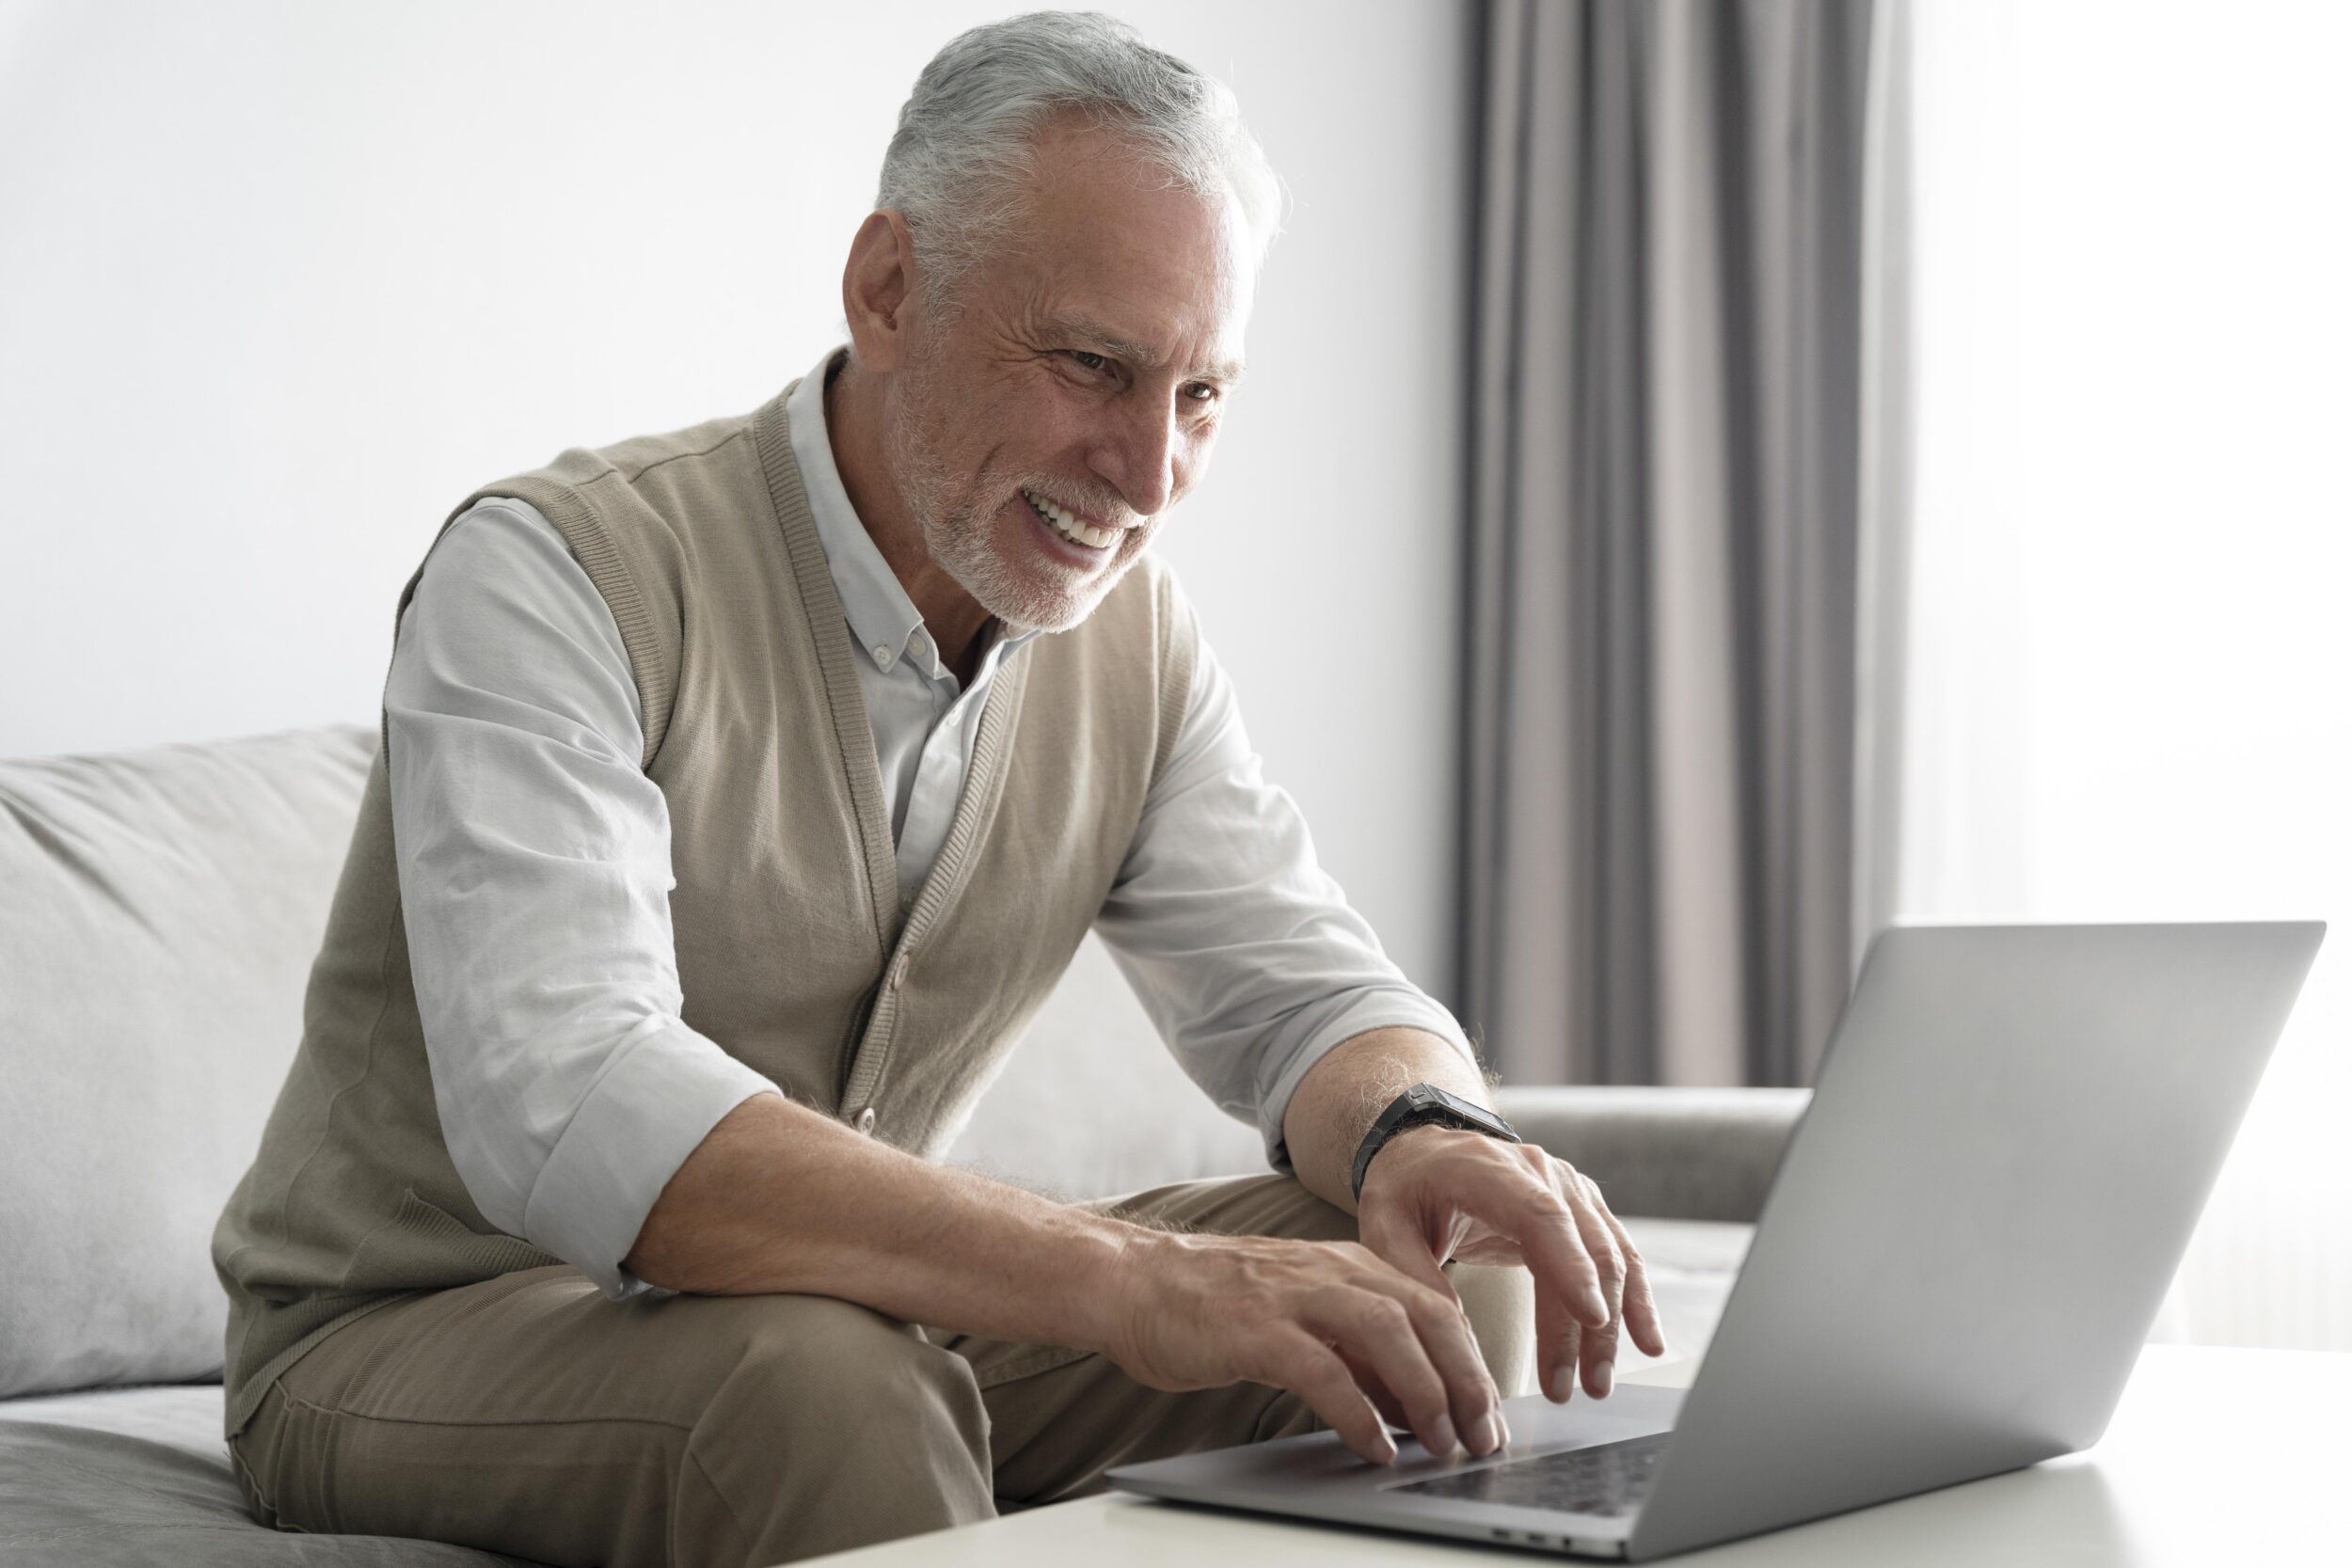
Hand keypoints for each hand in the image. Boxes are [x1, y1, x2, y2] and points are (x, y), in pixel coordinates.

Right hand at [1104, 1228, 1507, 1465]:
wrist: (1133, 1282)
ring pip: (1388, 1333)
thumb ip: (1355, 1351)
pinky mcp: (1256, 1328)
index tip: (1490, 1414)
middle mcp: (1331, 1271)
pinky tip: (1375, 1447)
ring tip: (1442, 1441)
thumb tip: (1410, 1405)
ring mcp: (1294, 1296)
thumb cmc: (1214, 1306)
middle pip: (1427, 1316)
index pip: (1435, 1308)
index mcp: (1348, 1265)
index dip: (1472, 1363)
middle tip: (1483, 1435)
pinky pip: (1324, 1371)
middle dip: (1466, 1380)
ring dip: (1426, 1392)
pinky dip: (1358, 1413)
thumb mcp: (1302, 1316)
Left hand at [1354, 1125, 1667, 1403]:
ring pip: (1609, 1257)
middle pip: (1583, 1247)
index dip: (1570, 1266)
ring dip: (1612, 1325)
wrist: (1425, 1153)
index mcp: (1487, 1169)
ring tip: (1597, 1384)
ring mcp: (1568, 1187)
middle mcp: (1540, 1171)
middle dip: (1588, 1324)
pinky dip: (1636, 1300)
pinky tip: (1648, 1343)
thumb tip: (1454, 1347)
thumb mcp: (1384, 1229)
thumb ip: (1417, 1280)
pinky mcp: (1583, 1208)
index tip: (1592, 1317)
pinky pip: (1620, 1255)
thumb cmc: (1403, 1191)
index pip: (1540, 1216)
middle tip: (1579, 1387)